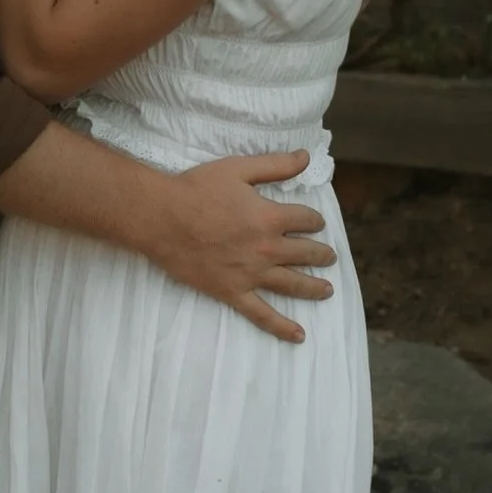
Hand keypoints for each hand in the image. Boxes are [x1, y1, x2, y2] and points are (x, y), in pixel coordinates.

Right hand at [144, 150, 337, 343]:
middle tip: (329, 257)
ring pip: (293, 285)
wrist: (162, 218)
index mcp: (270, 217)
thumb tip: (307, 157)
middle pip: (306, 254)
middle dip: (321, 255)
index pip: (306, 220)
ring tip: (327, 290)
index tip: (316, 222)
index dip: (315, 220)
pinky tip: (299, 335)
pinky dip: (282, 327)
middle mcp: (267, 249)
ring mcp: (251, 274)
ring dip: (314, 288)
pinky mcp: (233, 292)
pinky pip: (262, 315)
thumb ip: (275, 164)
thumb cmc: (197, 189)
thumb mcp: (238, 169)